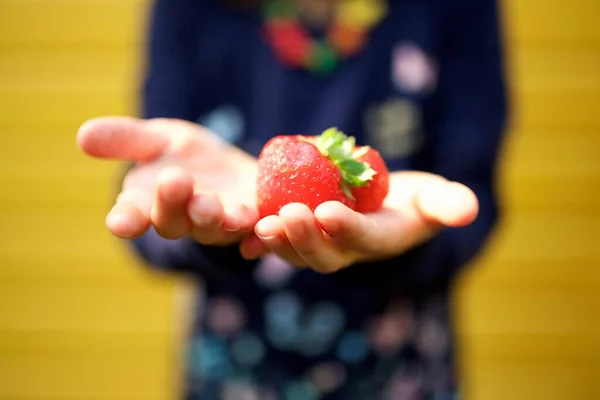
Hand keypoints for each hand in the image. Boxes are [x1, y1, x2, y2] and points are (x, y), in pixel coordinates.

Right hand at [77, 117, 258, 244]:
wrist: (233, 169)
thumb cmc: (187, 157)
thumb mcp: (159, 139)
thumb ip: (128, 140)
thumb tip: (83, 135)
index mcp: (151, 202)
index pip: (132, 215)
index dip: (126, 220)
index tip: (120, 221)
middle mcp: (184, 220)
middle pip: (173, 222)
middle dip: (172, 204)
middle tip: (175, 181)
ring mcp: (219, 225)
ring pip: (213, 230)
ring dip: (211, 219)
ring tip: (210, 204)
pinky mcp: (253, 224)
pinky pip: (255, 238)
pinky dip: (258, 237)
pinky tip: (260, 229)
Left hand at [239, 172, 478, 272]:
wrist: (384, 203)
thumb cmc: (413, 200)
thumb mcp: (434, 196)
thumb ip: (447, 203)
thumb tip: (468, 210)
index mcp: (380, 241)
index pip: (364, 240)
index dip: (347, 230)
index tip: (328, 212)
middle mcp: (347, 251)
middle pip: (323, 255)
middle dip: (305, 239)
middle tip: (288, 215)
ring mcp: (321, 245)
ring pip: (296, 251)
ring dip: (278, 240)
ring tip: (261, 222)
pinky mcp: (300, 233)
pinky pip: (278, 239)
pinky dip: (261, 237)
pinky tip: (244, 226)